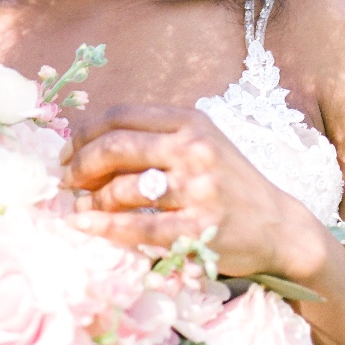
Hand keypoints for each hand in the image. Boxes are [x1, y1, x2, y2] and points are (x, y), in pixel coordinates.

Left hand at [62, 104, 328, 280]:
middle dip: (81, 164)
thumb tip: (88, 143)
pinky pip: (138, 227)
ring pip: (123, 188)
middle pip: (116, 147)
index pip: (122, 115)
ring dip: (91, 200)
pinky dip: (104, 227)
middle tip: (66, 180)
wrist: (278, 225)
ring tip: (80, 207)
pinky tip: (85, 226)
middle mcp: (193, 149)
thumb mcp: (200, 142)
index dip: (85, 132)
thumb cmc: (228, 182)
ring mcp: (198, 189)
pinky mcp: (199, 229)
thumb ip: (155, 137)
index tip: (67, 151)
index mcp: (190, 121)